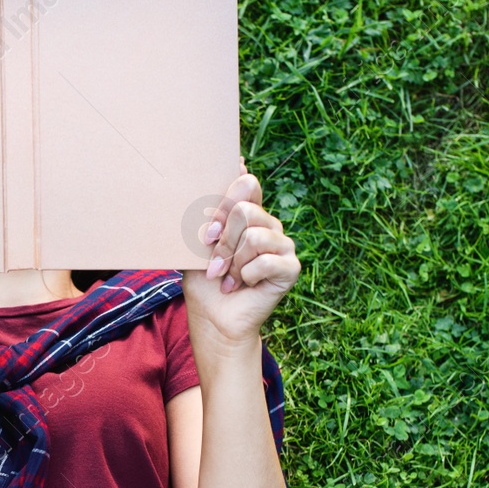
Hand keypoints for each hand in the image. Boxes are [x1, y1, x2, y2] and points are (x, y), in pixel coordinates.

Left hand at [181, 165, 300, 345]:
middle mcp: (268, 224)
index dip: (226, 198)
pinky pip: (266, 261)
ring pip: (254, 236)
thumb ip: (212, 213)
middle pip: (244, 210)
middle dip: (223, 241)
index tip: (210, 227)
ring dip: (233, 262)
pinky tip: (243, 285)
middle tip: (215, 264)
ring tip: (227, 278)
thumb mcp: (197, 244)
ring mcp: (282, 245)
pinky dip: (246, 276)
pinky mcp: (291, 267)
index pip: (246, 184)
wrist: (213, 319)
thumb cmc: (204, 281)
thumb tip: (234, 168)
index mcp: (247, 214)